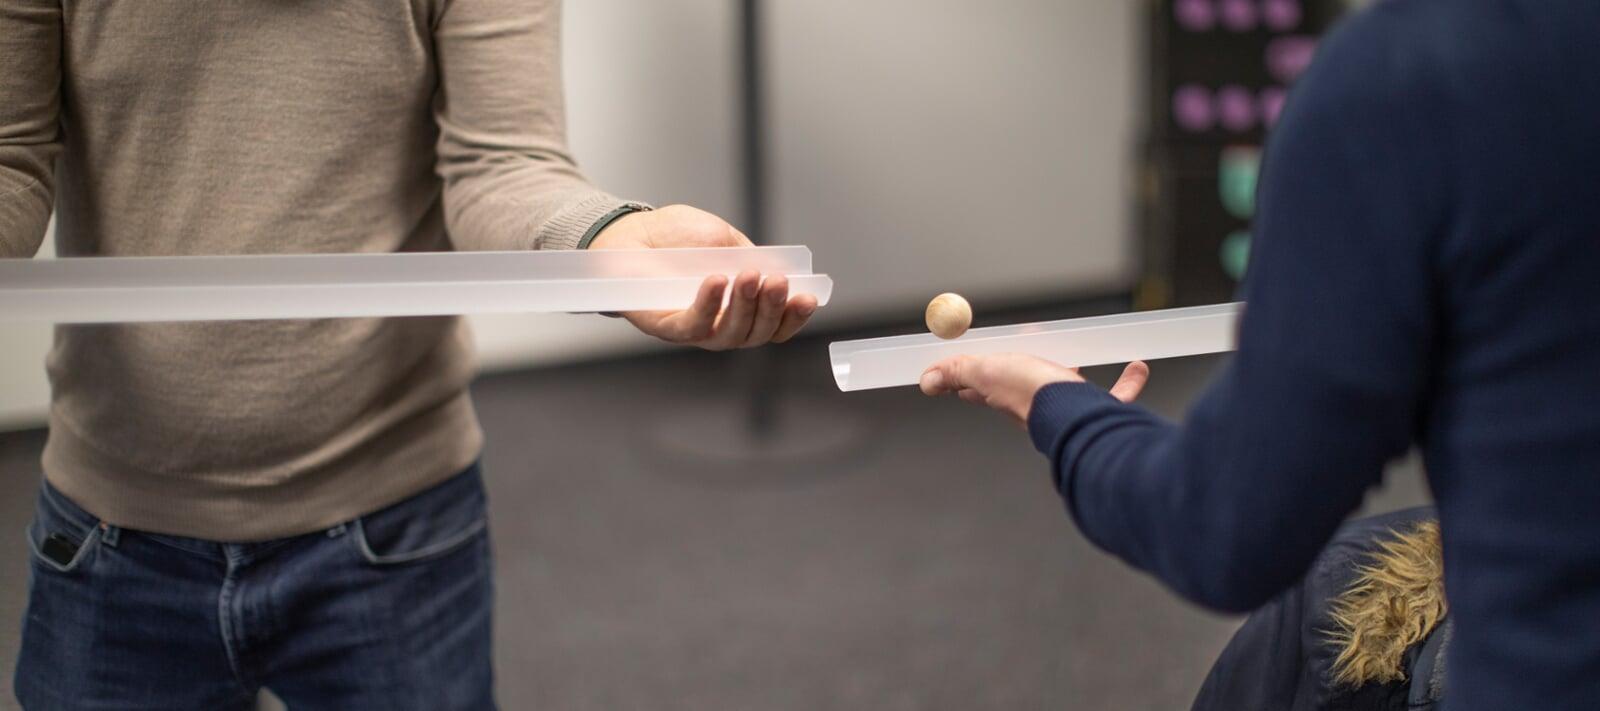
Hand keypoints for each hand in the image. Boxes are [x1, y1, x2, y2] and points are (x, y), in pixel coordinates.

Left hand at [589, 205, 816, 349]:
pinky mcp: (667, 327)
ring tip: (750, 278)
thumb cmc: (676, 238)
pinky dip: (709, 304)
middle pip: (757, 333)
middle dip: (773, 308)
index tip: (808, 297)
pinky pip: (693, 324)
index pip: (775, 324)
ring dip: (745, 307)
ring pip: (730, 335)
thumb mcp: (723, 239)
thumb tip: (779, 271)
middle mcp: (721, 326)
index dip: (794, 316)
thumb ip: (749, 256)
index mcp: (740, 308)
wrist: (629, 232)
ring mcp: (695, 330)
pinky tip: (717, 281)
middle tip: (777, 281)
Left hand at [919, 354, 1149, 425]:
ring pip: (1071, 393)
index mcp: (1007, 396)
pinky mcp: (1100, 413)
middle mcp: (1036, 406)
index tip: (970, 369)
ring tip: (1076, 363)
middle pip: (1025, 389)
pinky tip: (1137, 368)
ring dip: (1073, 378)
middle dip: (1025, 372)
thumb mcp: (985, 372)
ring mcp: (1069, 410)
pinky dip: (1126, 384)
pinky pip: (1114, 399)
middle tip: (1027, 352)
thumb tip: (926, 381)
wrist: (1075, 415)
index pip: (982, 389)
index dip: (973, 380)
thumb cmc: (1031, 394)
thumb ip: (959, 373)